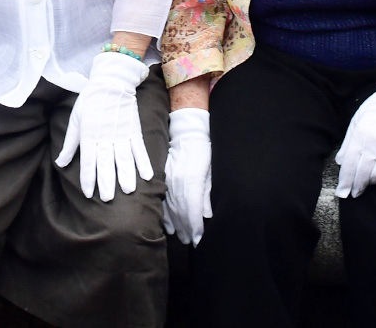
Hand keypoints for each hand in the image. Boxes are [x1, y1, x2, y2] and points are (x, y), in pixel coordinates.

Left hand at [56, 51, 152, 200]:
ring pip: (124, 158)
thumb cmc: (90, 101)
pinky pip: (139, 148)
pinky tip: (147, 175)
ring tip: (129, 190)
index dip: (88, 178)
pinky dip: (143, 162)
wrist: (112, 82)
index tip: (89, 193)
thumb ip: (70, 144)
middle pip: (107, 162)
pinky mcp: (134, 129)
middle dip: (107, 182)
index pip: (88, 161)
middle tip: (108, 199)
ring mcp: (122, 133)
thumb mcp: (75, 120)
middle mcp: (106, 136)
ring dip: (127, 175)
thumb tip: (60, 163)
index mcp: (89, 134)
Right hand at [163, 107, 210, 244]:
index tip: (199, 240)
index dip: (196, 227)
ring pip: (170, 209)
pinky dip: (166, 216)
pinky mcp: (163, 180)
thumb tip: (207, 215)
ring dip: (176, 225)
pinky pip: (163, 202)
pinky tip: (169, 226)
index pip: (192, 210)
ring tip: (182, 238)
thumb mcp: (212, 171)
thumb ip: (208, 193)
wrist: (187, 134)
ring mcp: (168, 181)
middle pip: (181, 213)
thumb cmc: (204, 152)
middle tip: (191, 242)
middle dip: (186, 230)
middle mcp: (178, 183)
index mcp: (192, 181)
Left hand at [335, 76, 375, 197]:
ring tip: (365, 184)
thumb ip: (348, 142)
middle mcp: (374, 146)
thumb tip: (341, 161)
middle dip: (356, 187)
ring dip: (369, 182)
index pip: (349, 165)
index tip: (342, 192)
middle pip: (362, 174)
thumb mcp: (357, 120)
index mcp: (360, 136)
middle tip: (352, 194)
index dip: (345, 181)